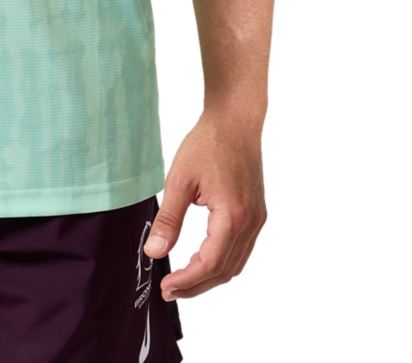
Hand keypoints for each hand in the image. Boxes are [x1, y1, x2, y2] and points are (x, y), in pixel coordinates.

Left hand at [144, 112, 266, 298]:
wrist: (235, 122)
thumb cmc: (208, 144)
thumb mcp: (179, 180)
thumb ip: (168, 219)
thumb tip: (154, 251)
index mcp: (232, 215)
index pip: (210, 264)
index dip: (187, 281)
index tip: (166, 285)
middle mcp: (250, 222)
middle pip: (225, 271)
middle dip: (197, 286)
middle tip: (170, 289)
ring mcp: (257, 219)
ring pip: (236, 264)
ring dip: (210, 277)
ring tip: (183, 280)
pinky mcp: (257, 214)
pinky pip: (242, 250)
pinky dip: (222, 262)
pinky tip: (202, 260)